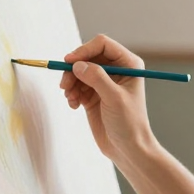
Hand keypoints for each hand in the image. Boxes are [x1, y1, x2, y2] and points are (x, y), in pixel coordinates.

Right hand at [60, 35, 154, 161]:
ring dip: (70, 83)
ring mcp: (104, 82)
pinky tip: (74, 105)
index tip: (69, 62)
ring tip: (71, 98)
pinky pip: (76, 86)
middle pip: (87, 57)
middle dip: (74, 70)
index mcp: (129, 64)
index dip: (84, 50)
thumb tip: (77, 65)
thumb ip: (96, 78)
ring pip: (79, 71)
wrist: (128, 149)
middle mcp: (116, 70)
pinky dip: (71, 93)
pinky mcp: (93, 95)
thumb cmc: (129, 123)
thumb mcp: (114, 98)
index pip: (102, 45)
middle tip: (64, 85)